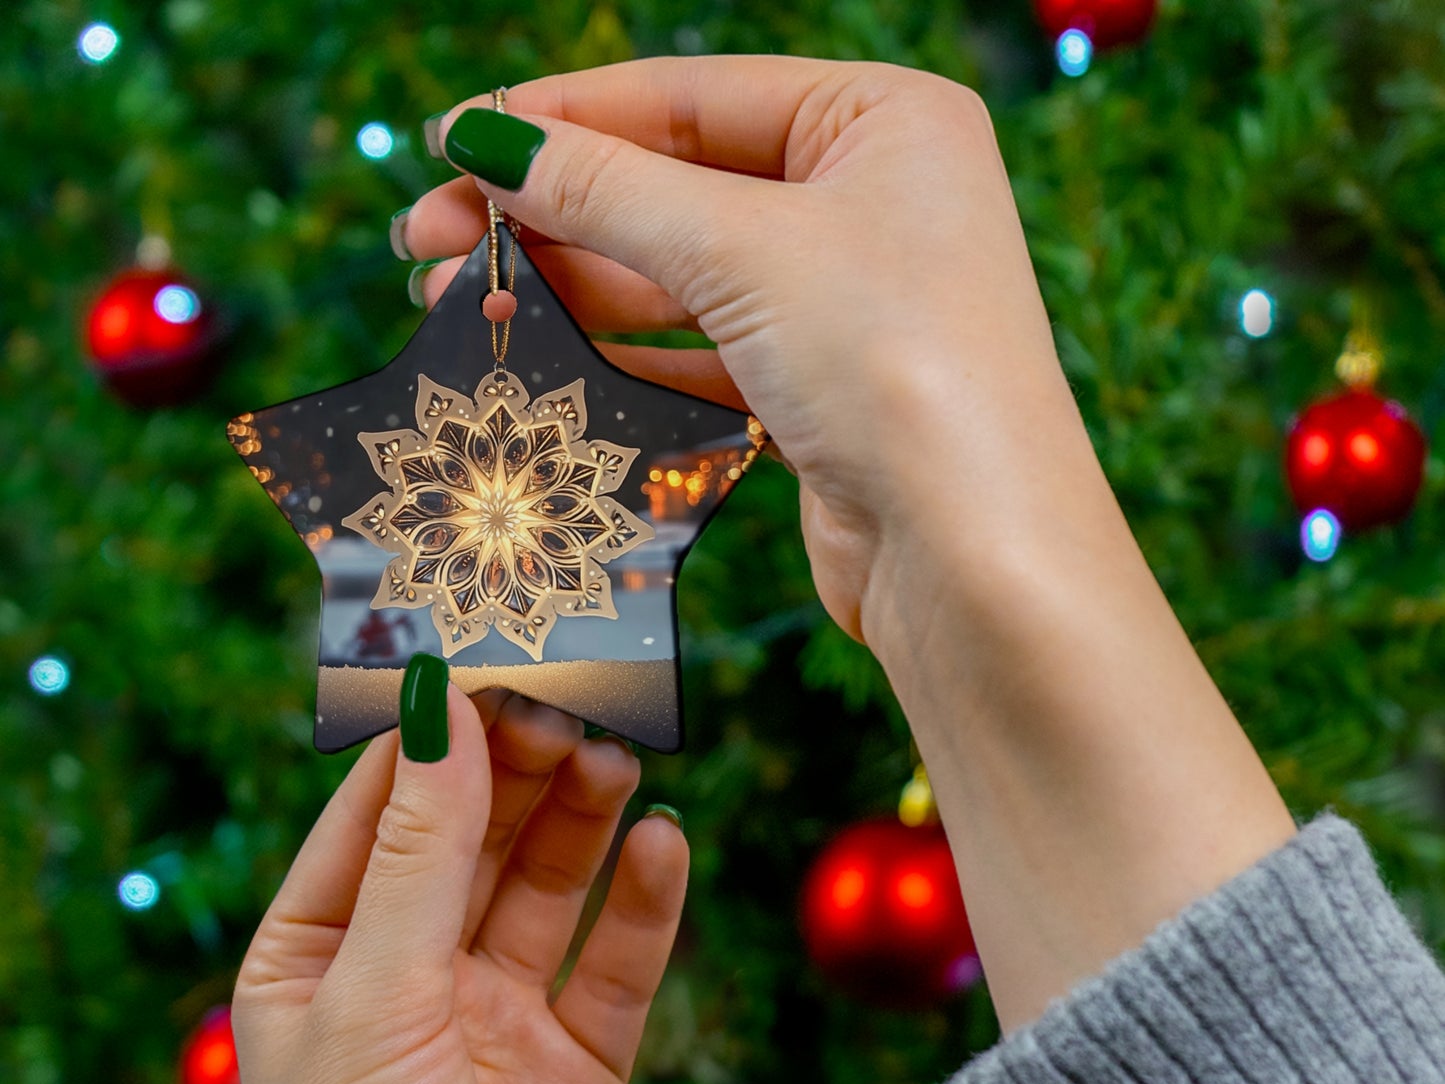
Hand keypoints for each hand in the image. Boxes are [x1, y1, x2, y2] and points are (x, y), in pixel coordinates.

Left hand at [233, 689, 686, 1083]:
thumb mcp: (374, 1001)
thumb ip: (418, 853)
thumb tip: (440, 710)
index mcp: (318, 960)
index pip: (378, 813)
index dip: (433, 738)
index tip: (492, 661)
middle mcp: (407, 980)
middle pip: (473, 838)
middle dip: (520, 770)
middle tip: (576, 704)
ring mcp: (497, 1023)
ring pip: (549, 887)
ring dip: (583, 821)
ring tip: (620, 758)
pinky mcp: (579, 1069)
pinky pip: (617, 964)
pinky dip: (644, 904)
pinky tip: (666, 846)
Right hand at [401, 56, 1092, 643]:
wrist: (972, 555)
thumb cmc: (896, 366)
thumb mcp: (743, 249)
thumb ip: (608, 190)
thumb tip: (488, 141)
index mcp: (881, 119)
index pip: (688, 95)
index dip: (561, 117)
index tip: (452, 142)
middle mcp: (869, 200)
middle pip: (674, 185)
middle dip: (549, 211)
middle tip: (427, 239)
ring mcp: (845, 301)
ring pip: (679, 274)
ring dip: (570, 285)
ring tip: (459, 300)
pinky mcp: (820, 390)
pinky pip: (701, 350)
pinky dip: (622, 351)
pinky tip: (542, 350)